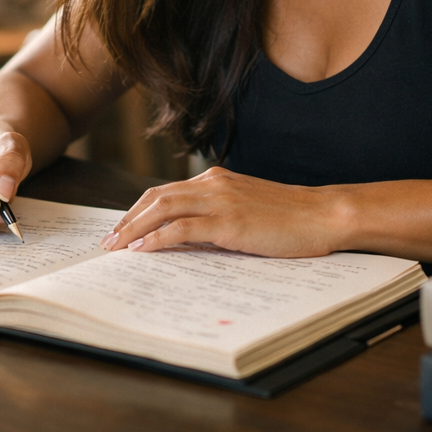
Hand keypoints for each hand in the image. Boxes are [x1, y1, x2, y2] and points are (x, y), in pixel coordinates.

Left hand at [99, 167, 344, 257]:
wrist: (324, 215)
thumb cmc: (291, 218)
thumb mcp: (248, 211)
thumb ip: (218, 216)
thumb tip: (187, 239)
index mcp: (216, 180)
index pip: (165, 192)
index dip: (137, 211)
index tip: (121, 230)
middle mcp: (213, 184)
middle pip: (155, 197)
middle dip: (126, 220)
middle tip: (107, 242)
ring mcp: (221, 201)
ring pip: (162, 209)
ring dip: (133, 229)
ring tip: (115, 248)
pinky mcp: (229, 222)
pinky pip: (183, 228)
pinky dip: (157, 238)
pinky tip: (143, 251)